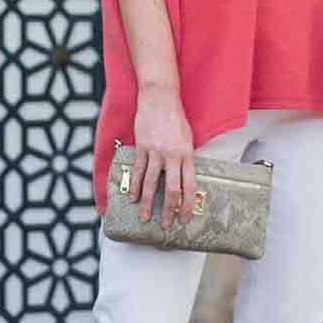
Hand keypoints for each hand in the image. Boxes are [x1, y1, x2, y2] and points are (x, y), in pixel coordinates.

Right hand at [130, 87, 194, 228]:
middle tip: (165, 224)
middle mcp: (172, 156)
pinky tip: (132, 198)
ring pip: (151, 183)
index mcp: (187, 154)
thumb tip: (183, 176)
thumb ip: (186, 158)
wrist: (160, 98)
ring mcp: (156, 152)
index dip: (187, 205)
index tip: (185, 218)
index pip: (189, 186)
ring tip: (144, 217)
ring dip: (147, 203)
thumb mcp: (188, 138)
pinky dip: (135, 186)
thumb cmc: (176, 118)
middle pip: (171, 189)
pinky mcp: (142, 147)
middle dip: (168, 210)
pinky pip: (138, 171)